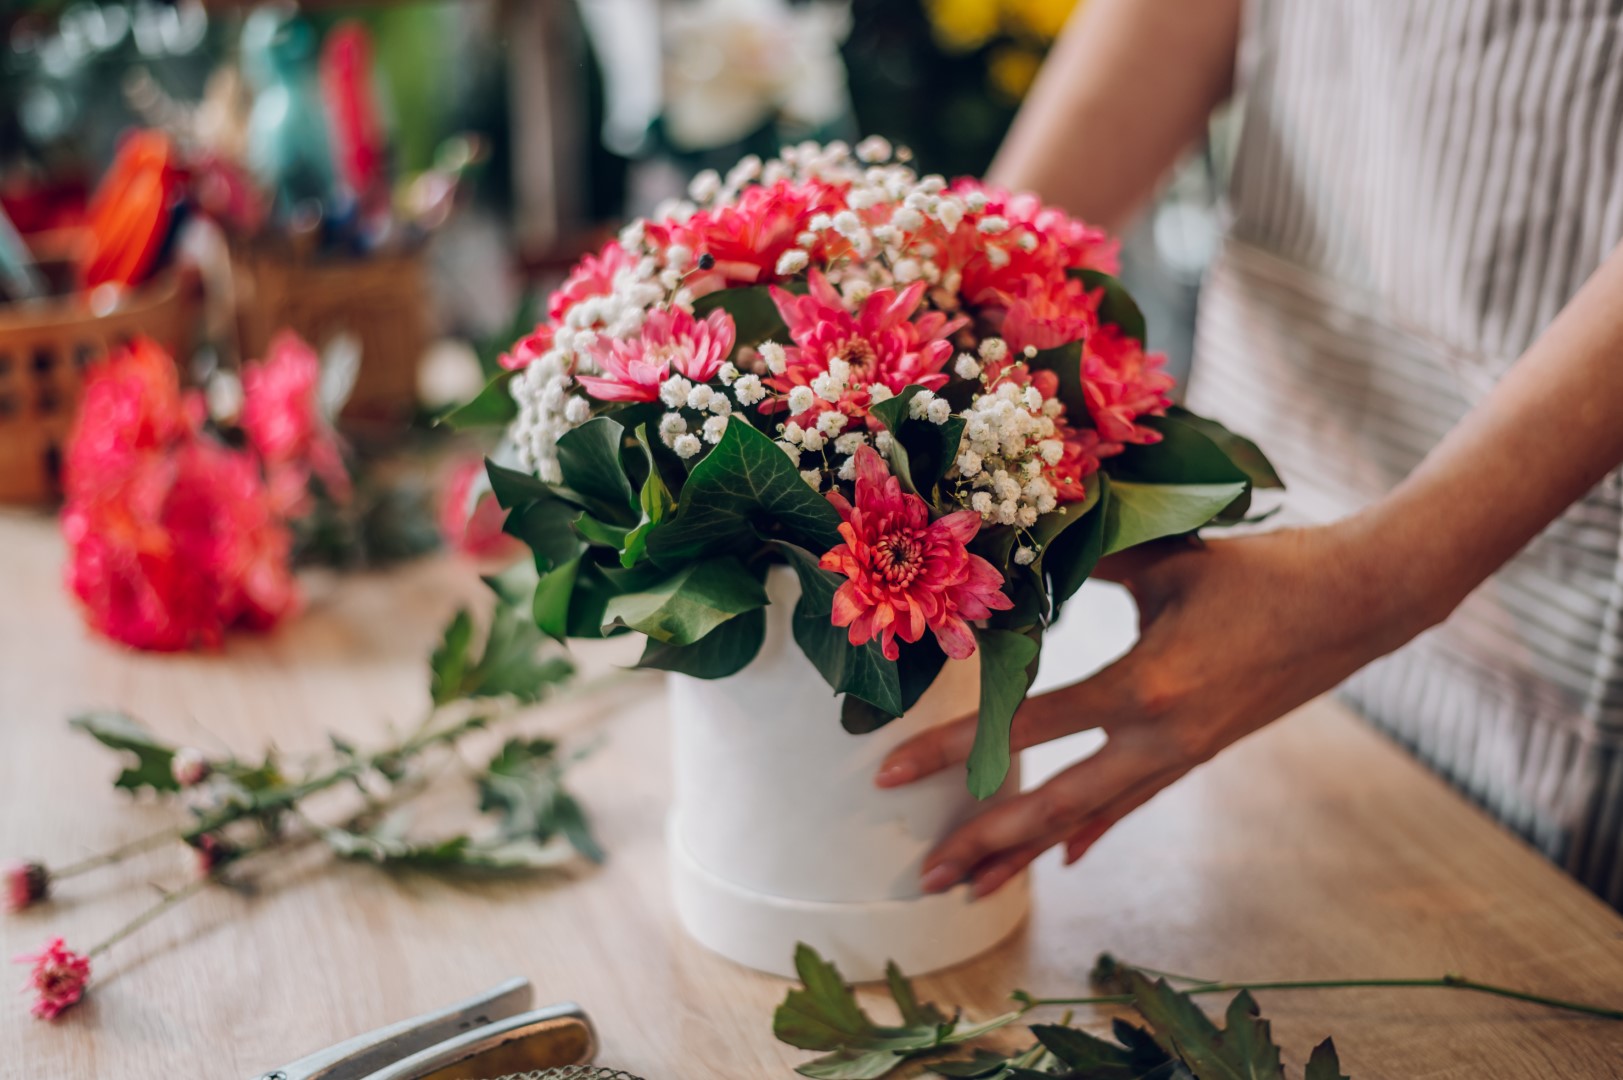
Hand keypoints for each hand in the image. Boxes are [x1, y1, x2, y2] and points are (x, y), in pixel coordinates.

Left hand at [876, 520, 1437, 898]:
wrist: (1361, 603)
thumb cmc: (1262, 569)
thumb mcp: (1164, 556)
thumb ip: (1081, 558)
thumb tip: (1002, 548)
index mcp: (1145, 686)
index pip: (1025, 727)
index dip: (953, 751)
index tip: (888, 771)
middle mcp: (1161, 739)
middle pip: (1053, 806)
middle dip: (984, 842)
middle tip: (923, 874)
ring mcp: (1183, 755)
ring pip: (1090, 817)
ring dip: (1029, 852)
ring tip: (972, 887)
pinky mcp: (1200, 753)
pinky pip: (1134, 800)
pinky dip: (1093, 827)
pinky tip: (1067, 857)